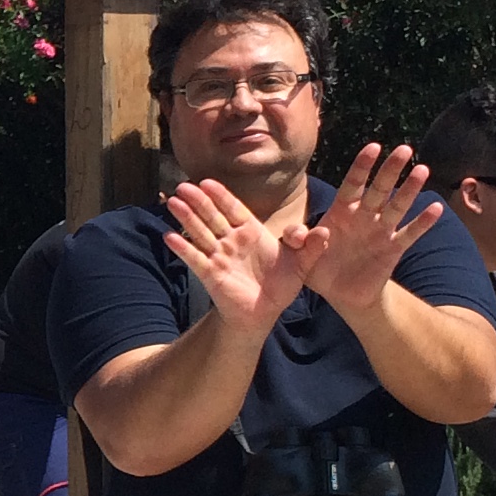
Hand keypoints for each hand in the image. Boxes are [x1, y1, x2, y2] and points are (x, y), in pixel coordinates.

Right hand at [163, 179, 303, 331]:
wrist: (264, 313)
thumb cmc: (280, 286)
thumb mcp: (301, 265)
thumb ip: (311, 247)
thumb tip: (326, 231)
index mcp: (252, 232)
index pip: (234, 209)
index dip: (221, 195)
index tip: (208, 181)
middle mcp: (232, 241)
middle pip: (213, 216)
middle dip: (198, 201)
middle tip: (183, 185)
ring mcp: (219, 256)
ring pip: (200, 232)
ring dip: (186, 217)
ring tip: (172, 202)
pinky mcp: (211, 274)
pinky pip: (194, 259)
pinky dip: (182, 248)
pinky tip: (169, 236)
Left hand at [288, 142, 444, 314]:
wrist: (341, 293)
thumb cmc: (319, 267)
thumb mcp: (301, 256)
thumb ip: (299, 242)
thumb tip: (304, 233)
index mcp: (341, 212)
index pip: (353, 184)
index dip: (362, 166)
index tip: (374, 147)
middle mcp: (364, 217)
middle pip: (379, 190)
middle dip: (391, 170)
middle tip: (404, 149)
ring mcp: (381, 231)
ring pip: (398, 206)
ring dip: (410, 190)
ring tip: (422, 170)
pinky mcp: (393, 249)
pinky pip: (410, 234)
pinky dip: (422, 222)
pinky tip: (436, 208)